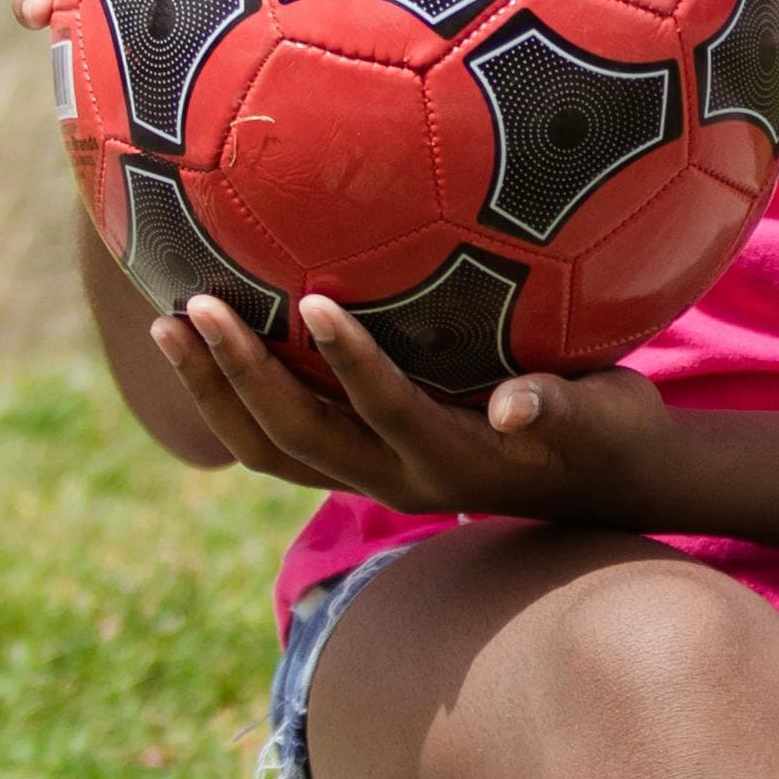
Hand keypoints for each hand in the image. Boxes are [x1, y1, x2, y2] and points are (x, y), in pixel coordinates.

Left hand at [148, 289, 678, 522]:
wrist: (600, 481)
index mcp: (452, 460)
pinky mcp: (360, 462)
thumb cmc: (609, 430)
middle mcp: (397, 478)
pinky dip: (232, 399)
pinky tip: (207, 343)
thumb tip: (515, 403)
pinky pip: (279, 441)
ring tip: (169, 324)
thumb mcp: (605, 415)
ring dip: (215, 391)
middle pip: (295, 437)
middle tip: (193, 305)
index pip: (385, 410)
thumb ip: (562, 405)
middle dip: (238, 375)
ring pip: (270, 448)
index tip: (311, 297)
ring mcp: (371, 475)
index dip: (347, 360)